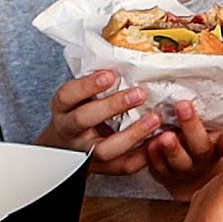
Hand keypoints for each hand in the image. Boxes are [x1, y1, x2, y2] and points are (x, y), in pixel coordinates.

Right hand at [36, 70, 161, 174]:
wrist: (68, 145)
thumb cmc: (82, 109)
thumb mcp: (81, 93)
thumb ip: (100, 79)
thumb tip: (128, 52)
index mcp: (63, 108)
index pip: (68, 95)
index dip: (87, 85)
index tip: (110, 74)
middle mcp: (71, 131)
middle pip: (84, 120)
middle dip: (112, 106)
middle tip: (139, 93)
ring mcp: (85, 153)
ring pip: (104, 149)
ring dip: (132, 134)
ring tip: (154, 119)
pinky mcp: (103, 169)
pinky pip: (123, 167)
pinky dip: (143, 155)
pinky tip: (159, 140)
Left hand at [147, 100, 222, 200]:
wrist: (187, 176)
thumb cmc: (199, 142)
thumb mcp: (212, 130)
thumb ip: (212, 116)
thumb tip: (203, 85)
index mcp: (219, 146)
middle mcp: (203, 158)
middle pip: (201, 147)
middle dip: (192, 126)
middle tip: (183, 106)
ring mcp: (183, 167)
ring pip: (179, 160)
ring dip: (172, 147)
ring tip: (165, 135)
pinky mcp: (164, 173)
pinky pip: (158, 166)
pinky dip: (153, 155)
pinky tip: (150, 143)